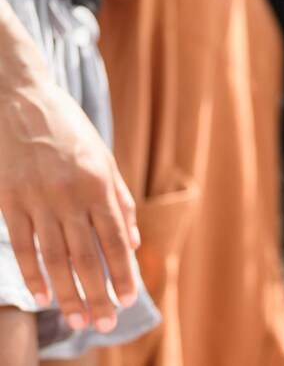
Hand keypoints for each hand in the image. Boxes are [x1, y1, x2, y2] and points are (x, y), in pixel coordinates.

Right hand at [0, 83, 138, 333]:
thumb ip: (120, 200)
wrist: (21, 100)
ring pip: (54, 258)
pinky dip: (33, 274)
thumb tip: (132, 240)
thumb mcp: (104, 158)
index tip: (130, 298)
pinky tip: (43, 296)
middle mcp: (70, 194)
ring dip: (67, 293)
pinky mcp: (9, 200)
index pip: (116, 239)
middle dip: (98, 294)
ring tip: (78, 319)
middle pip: (86, 256)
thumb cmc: (69, 131)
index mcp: (99, 183)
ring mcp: (36, 198)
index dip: (124, 272)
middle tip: (104, 323)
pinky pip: (22, 245)